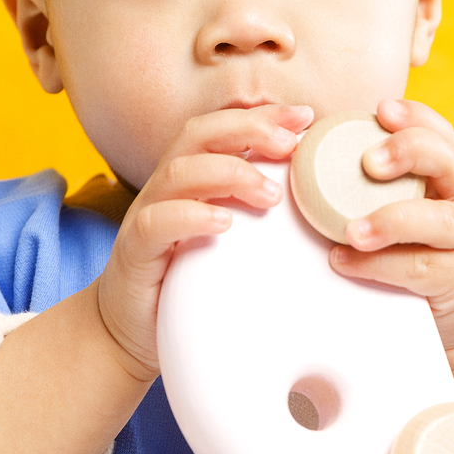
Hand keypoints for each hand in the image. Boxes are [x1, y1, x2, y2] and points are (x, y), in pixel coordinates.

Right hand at [97, 104, 313, 378]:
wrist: (131, 337)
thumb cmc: (191, 283)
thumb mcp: (234, 245)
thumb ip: (263, 218)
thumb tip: (322, 207)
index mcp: (192, 177)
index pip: (223, 129)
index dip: (262, 116)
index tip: (306, 116)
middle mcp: (167, 187)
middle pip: (199, 134)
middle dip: (248, 129)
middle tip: (291, 143)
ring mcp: (147, 216)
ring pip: (179, 171)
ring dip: (229, 172)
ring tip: (271, 194)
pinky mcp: (134, 252)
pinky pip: (156, 222)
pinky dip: (191, 215)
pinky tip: (224, 222)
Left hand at [328, 98, 453, 351]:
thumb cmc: (427, 244)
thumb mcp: (415, 203)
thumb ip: (382, 182)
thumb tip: (306, 153)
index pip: (440, 132)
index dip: (414, 116)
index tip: (380, 109)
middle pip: (448, 160)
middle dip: (408, 151)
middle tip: (369, 162)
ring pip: (439, 220)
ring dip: (390, 221)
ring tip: (351, 231)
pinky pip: (418, 267)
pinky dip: (376, 263)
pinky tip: (344, 259)